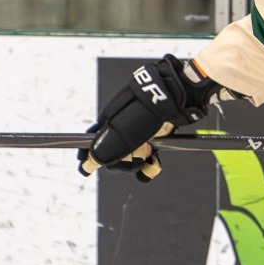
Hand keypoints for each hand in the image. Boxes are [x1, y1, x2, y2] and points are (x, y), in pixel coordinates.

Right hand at [79, 55, 218, 181]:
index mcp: (108, 124)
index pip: (92, 144)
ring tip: (150, 150)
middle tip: (137, 150)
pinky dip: (151, 166)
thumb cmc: (148, 109)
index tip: (86, 168)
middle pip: (114, 157)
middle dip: (124, 160)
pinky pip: (147, 162)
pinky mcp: (154, 139)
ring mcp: (137, 136)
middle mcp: (121, 130)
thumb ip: (106, 148)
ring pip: (132, 161)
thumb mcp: (122, 129)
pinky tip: (154, 163)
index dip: (90, 157)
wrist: (177, 96)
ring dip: (140, 162)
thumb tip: (89, 162)